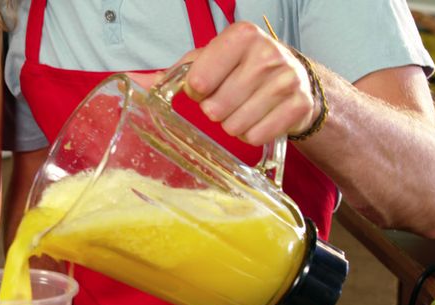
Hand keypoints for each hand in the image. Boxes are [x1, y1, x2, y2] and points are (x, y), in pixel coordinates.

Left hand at [180, 21, 319, 145]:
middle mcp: (267, 54)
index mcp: (241, 36)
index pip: (197, 82)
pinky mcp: (298, 106)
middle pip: (214, 108)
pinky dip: (252, 134)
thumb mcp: (211, 60)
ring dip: (232, 124)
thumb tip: (136, 81)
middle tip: (228, 99)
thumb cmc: (243, 67)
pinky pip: (256, 136)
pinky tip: (259, 117)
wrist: (296, 78)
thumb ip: (176, 72)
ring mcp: (286, 80)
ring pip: (234, 126)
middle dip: (215, 110)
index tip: (206, 86)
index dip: (196, 91)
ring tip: (244, 108)